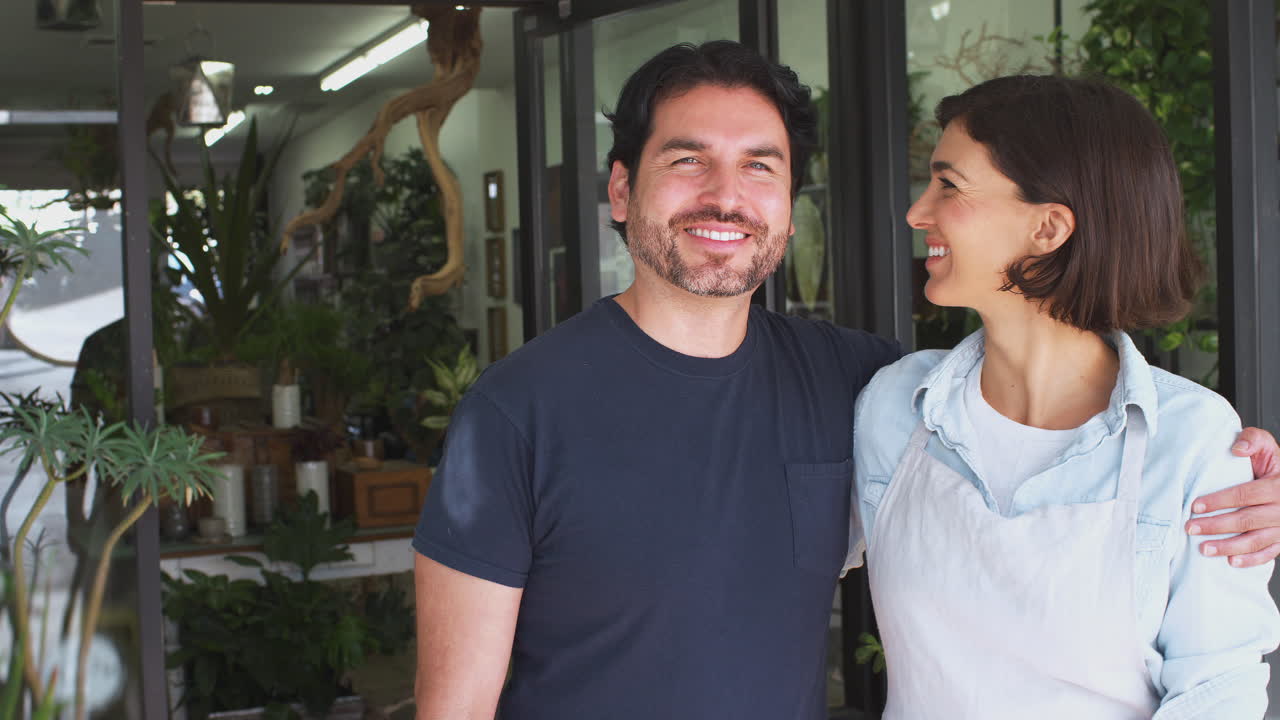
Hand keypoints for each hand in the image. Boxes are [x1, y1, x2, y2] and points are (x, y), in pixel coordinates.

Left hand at [1187, 427, 1279, 566]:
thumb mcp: (1265, 444)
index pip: (1246, 494)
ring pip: (1256, 540)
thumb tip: (1237, 449)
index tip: (1196, 506)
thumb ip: (1252, 440)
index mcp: (1277, 485)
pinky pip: (1269, 553)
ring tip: (1204, 548)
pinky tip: (1232, 562)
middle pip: (1247, 519)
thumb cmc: (1272, 463)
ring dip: (1229, 547)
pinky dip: (1251, 560)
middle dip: (1216, 525)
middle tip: (1191, 527)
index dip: (1220, 500)